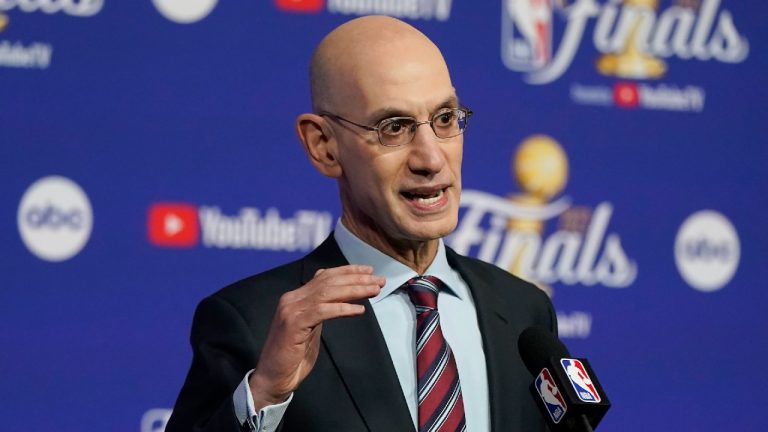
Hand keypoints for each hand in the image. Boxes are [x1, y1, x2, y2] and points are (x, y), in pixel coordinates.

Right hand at [249, 265, 383, 408]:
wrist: (273, 378)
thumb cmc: (293, 356)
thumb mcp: (311, 327)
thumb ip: (321, 311)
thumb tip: (340, 299)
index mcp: (296, 297)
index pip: (324, 276)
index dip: (348, 271)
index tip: (369, 270)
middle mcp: (292, 299)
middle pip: (329, 281)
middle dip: (356, 279)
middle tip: (379, 280)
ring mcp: (291, 310)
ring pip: (327, 292)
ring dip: (354, 289)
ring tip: (374, 290)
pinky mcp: (294, 324)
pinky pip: (323, 311)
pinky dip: (342, 308)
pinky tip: (359, 309)